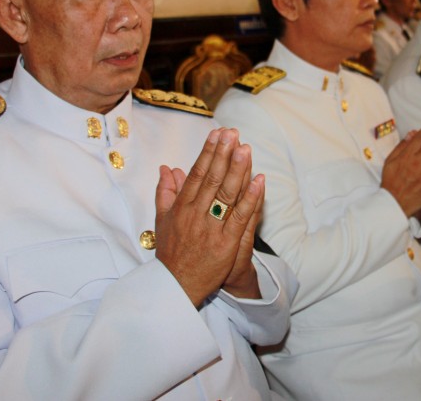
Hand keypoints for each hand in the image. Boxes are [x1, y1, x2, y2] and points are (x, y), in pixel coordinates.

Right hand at [154, 128, 263, 306]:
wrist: (177, 287)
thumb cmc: (171, 253)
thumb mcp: (161, 221)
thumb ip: (165, 193)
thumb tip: (167, 168)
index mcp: (181, 208)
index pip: (196, 174)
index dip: (208, 153)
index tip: (218, 134)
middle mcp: (195, 215)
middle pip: (212, 180)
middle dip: (223, 154)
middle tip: (233, 133)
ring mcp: (211, 229)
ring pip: (226, 195)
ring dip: (238, 170)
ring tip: (246, 149)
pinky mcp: (226, 244)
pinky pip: (241, 218)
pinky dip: (251, 199)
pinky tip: (259, 181)